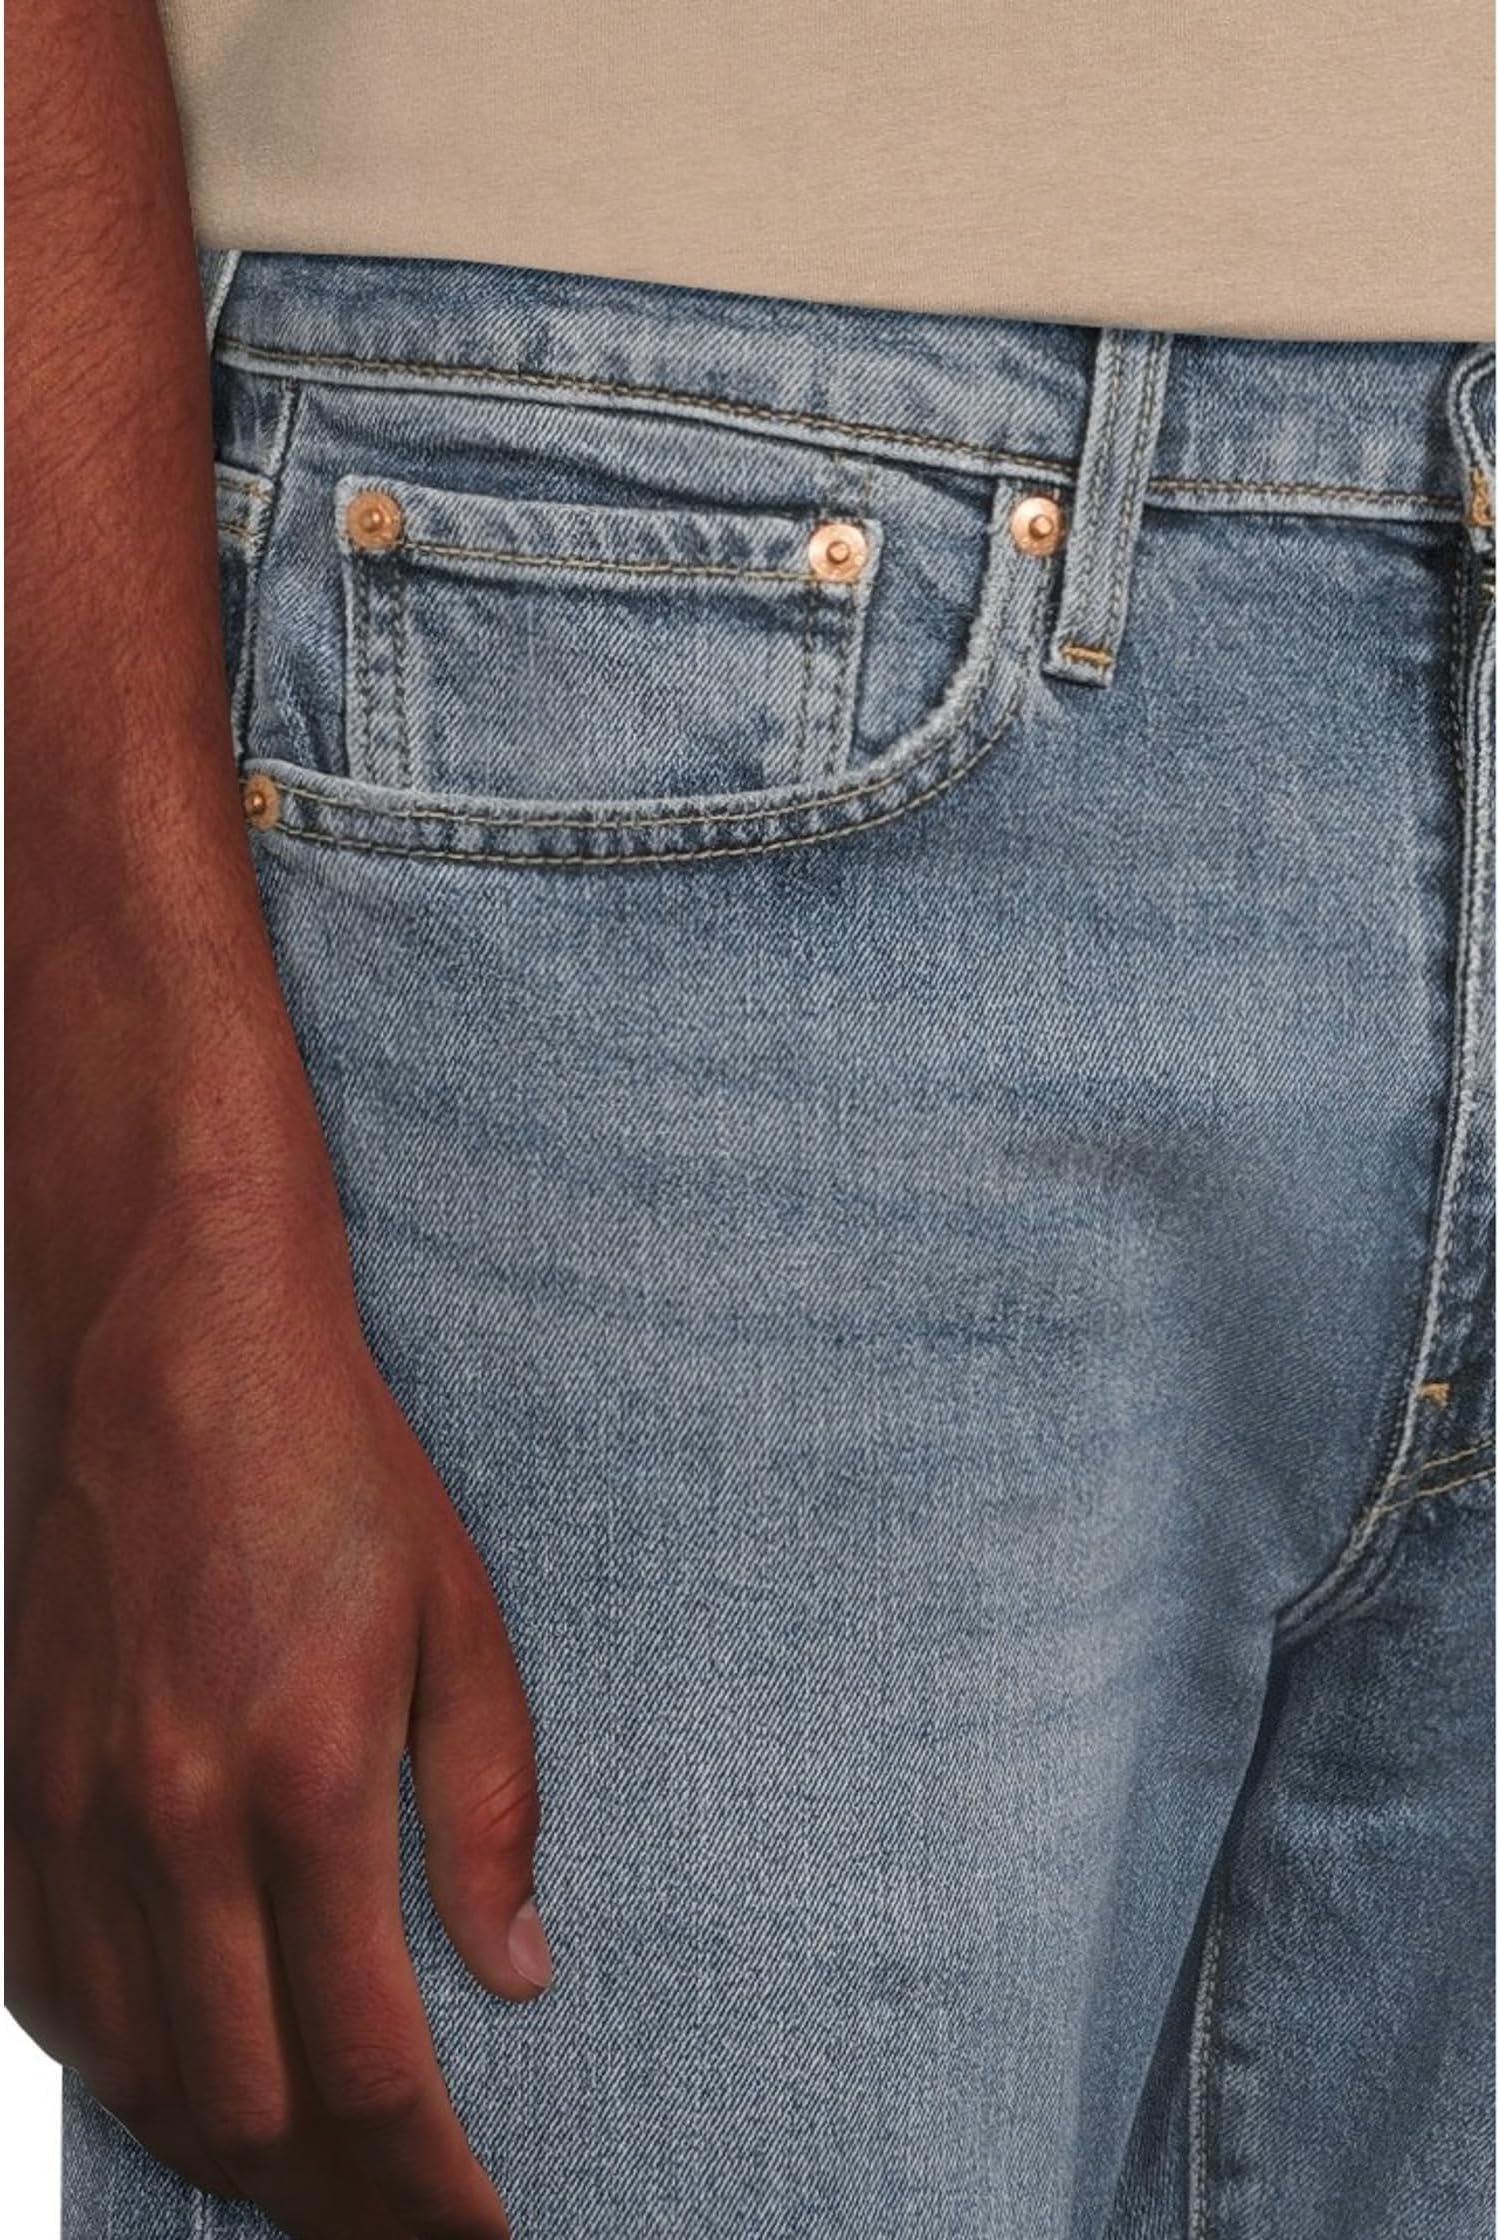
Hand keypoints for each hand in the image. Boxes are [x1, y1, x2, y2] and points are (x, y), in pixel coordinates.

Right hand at [6, 1189, 545, 2238]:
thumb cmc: (335, 1475)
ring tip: (316, 2172)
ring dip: (233, 2148)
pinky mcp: (21, 1790)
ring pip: (139, 2070)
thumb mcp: (460, 1624)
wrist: (173, 1358)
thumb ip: (487, 1812)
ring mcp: (77, 1813)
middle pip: (246, 2105)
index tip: (484, 2225)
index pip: (370, 2064)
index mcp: (306, 1782)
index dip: (432, 2181)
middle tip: (414, 2205)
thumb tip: (517, 1974)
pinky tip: (188, 2072)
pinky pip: (52, 1991)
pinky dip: (126, 2064)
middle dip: (341, 2195)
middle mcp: (174, 1821)